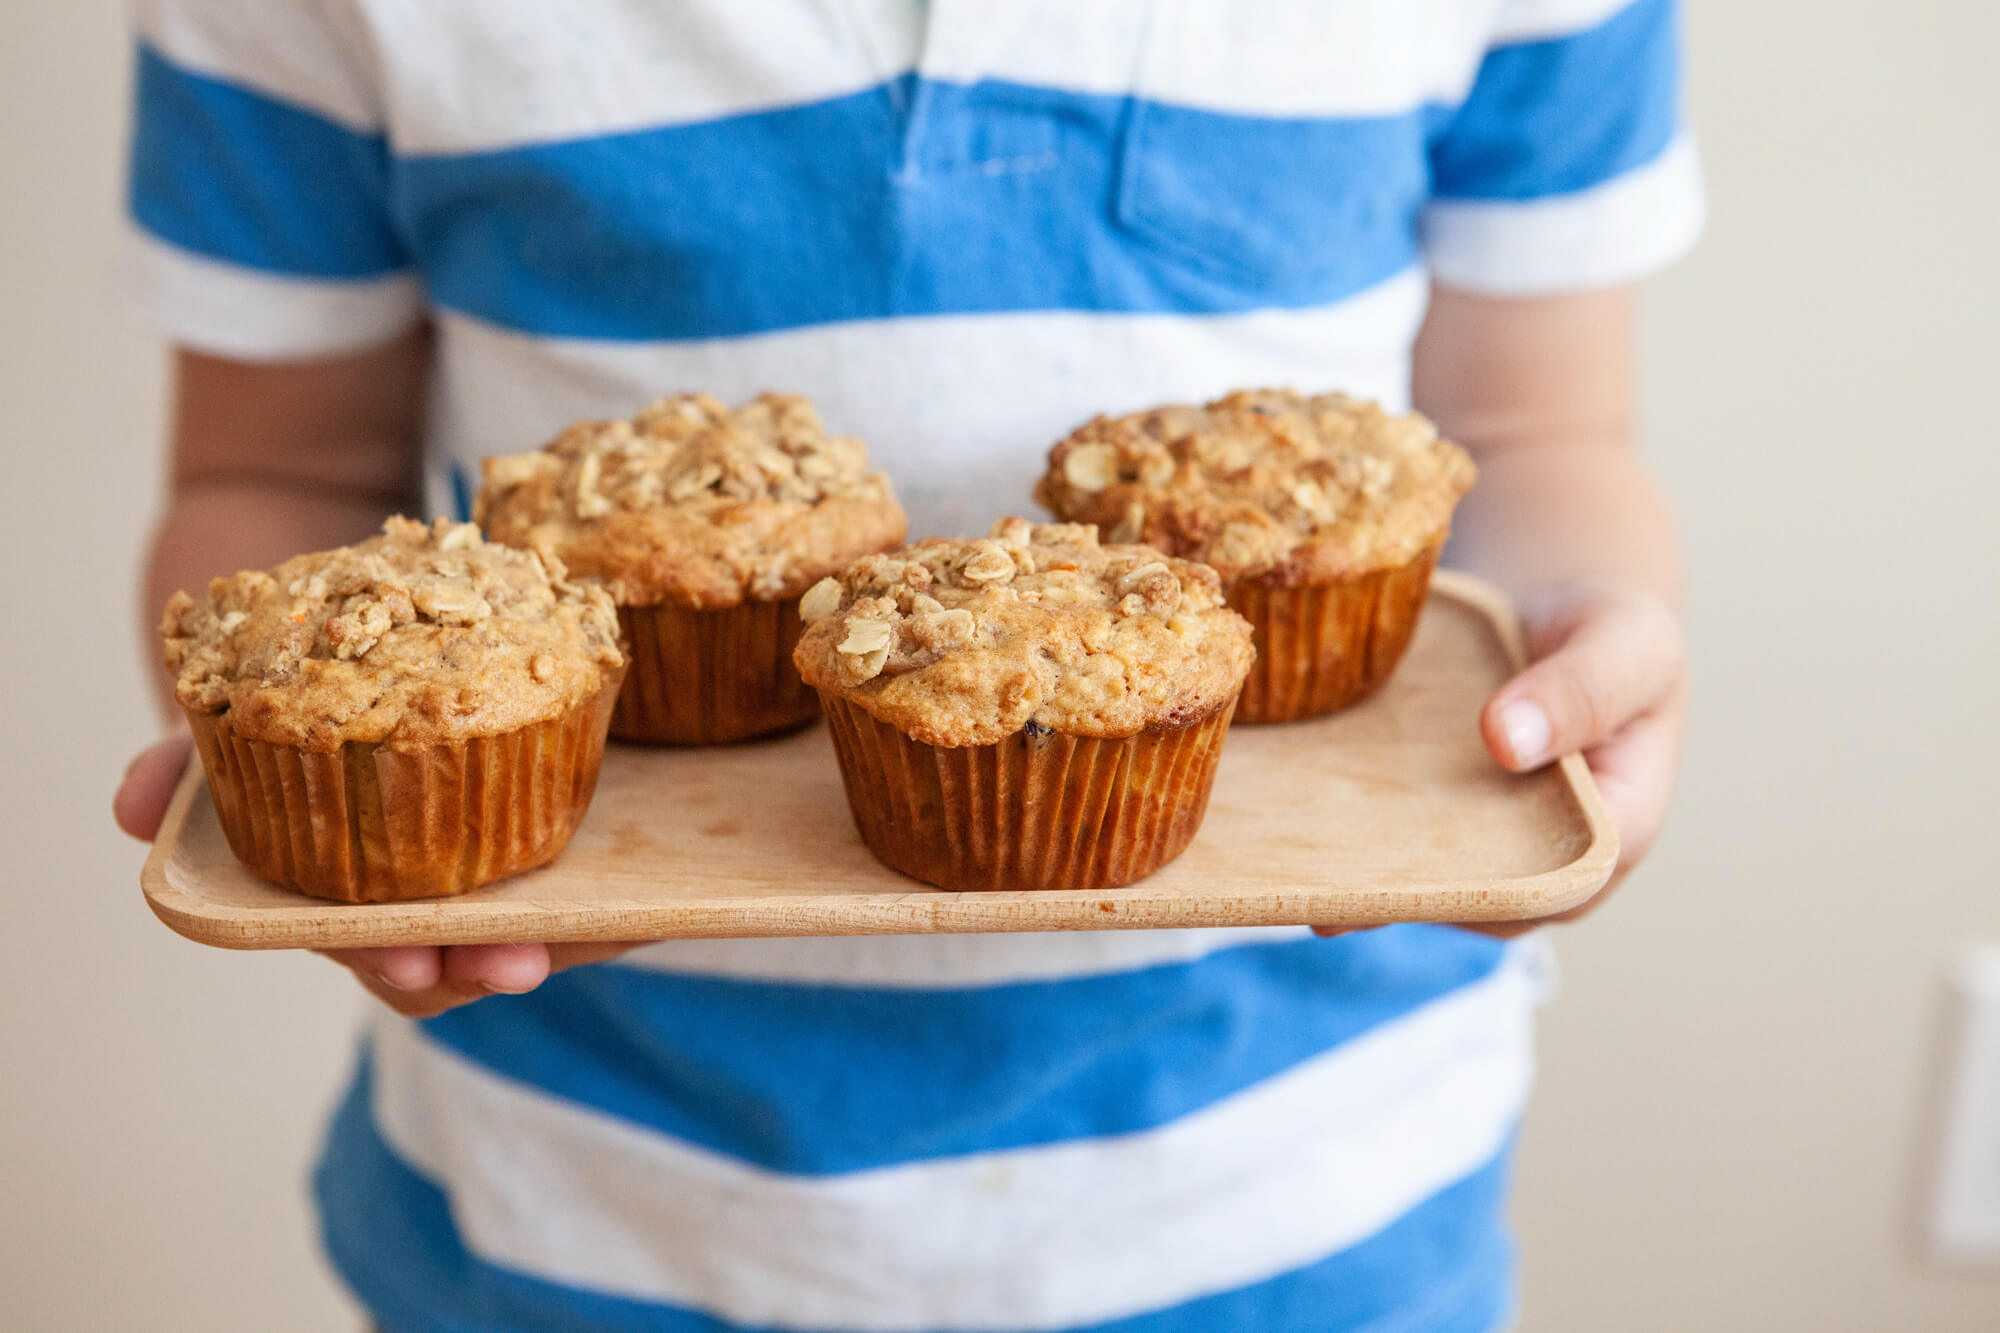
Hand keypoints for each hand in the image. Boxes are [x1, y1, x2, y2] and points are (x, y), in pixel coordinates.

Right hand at [115, 734, 634, 1015]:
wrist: (372, 622)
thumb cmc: (304, 687)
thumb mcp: (246, 716)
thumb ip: (188, 762)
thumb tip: (130, 807)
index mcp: (371, 893)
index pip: (388, 952)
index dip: (397, 960)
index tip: (407, 959)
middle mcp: (448, 891)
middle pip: (477, 956)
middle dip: (493, 963)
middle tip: (512, 961)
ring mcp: (515, 863)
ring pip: (552, 926)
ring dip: (573, 936)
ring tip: (595, 931)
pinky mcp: (577, 820)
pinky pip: (611, 874)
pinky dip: (629, 884)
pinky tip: (667, 886)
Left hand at [1315, 578, 1684, 938]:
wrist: (1569, 618)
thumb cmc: (1613, 633)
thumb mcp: (1623, 641)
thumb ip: (1580, 688)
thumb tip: (1505, 739)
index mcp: (1613, 833)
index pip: (1545, 889)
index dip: (1473, 894)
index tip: (1399, 884)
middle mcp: (1550, 864)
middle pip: (1475, 901)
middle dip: (1398, 898)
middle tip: (1318, 892)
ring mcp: (1496, 853)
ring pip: (1429, 884)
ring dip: (1363, 883)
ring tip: (1285, 881)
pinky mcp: (1451, 832)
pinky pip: (1403, 851)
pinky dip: (1351, 847)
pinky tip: (1286, 845)